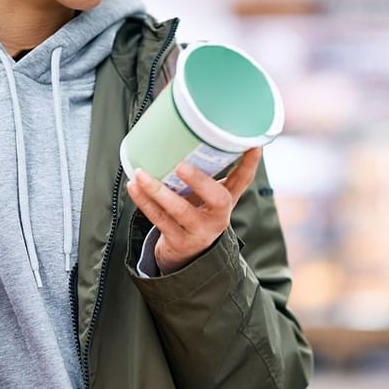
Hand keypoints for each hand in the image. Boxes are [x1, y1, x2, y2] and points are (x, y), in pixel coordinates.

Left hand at [126, 148, 260, 274]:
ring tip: (142, 174)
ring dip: (159, 191)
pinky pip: (160, 219)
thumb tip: (183, 133)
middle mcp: (218, 217)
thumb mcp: (205, 197)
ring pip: (180, 211)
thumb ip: (202, 173)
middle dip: (200, 181)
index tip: (254, 144)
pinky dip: (145, 202)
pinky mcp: (179, 241)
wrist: (185, 256)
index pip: (243, 180)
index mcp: (226, 200)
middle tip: (182, 166)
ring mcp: (200, 231)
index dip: (250, 163)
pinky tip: (135, 187)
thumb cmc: (194, 215)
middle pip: (218, 199)